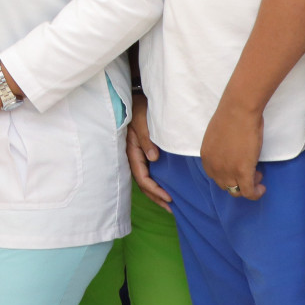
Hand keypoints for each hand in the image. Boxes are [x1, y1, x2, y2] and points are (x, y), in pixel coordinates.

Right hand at [126, 91, 170, 210]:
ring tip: (170, 204)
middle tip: (172, 208)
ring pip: (146, 179)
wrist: (136, 96)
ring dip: (156, 192)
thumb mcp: (141, 119)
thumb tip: (153, 158)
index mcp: (132, 150)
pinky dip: (157, 182)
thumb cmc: (138, 107)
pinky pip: (149, 171)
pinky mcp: (145, 151)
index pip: (142, 176)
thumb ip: (146, 138)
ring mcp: (139, 154)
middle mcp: (134, 155)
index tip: (169, 197)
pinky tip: (167, 186)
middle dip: (156, 197)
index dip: (154, 189)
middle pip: (143, 183)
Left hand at [199, 100, 265, 200]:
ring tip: (257, 175)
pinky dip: (256, 193)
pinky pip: (248, 192)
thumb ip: (221, 149)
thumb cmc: (232, 116)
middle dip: (238, 180)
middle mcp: (213, 167)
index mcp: (206, 157)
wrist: (238, 110)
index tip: (240, 166)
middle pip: (224, 185)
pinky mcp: (242, 172)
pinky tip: (262, 188)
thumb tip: (231, 153)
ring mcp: (226, 171)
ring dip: (248, 186)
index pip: (215, 175)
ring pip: (236, 191)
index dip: (229, 174)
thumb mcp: (218, 136)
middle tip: (251, 170)